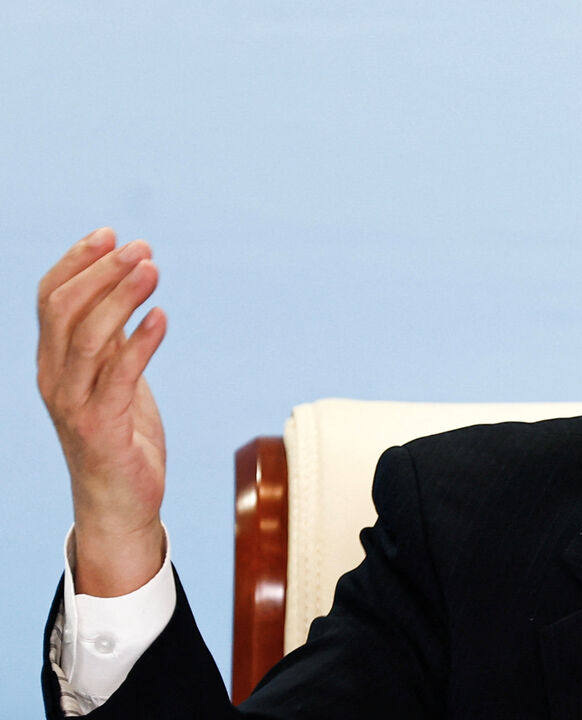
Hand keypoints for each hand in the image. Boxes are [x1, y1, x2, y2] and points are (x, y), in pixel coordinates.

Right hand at [37, 228, 167, 596]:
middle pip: (64, 309)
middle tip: (141, 247)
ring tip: (153, 269)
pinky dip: (141, 342)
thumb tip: (125, 289)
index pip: (50, 298)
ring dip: (121, 296)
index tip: (111, 234)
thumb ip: (112, 340)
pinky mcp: (102, 427)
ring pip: (88, 337)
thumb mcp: (113, 378)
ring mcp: (74, 404)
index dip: (77, 262)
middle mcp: (54, 379)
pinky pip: (119, 376)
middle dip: (101, 271)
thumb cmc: (119, 437)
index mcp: (52, 362)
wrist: (119, 503)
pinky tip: (162, 316)